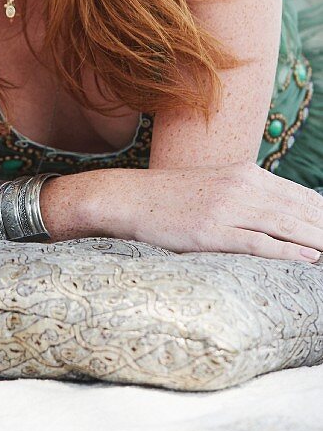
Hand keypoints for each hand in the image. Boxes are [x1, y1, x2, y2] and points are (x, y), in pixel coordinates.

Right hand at [101, 161, 322, 261]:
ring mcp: (226, 207)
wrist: (127, 198)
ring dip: (319, 239)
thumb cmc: (171, 198)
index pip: (301, 196)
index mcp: (245, 173)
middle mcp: (241, 185)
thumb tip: (288, 216)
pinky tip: (309, 257)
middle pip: (301, 210)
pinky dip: (288, 250)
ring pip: (286, 224)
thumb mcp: (216, 186)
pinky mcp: (211, 230)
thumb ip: (251, 197)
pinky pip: (258, 242)